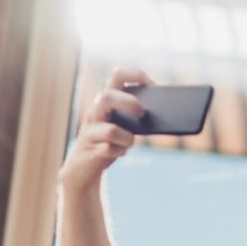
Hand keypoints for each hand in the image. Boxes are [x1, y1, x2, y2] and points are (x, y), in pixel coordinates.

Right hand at [58, 68, 150, 194]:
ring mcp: (91, 132)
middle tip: (142, 113)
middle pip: (108, 96)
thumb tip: (165, 114)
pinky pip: (109, 150)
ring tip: (130, 142)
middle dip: (129, 102)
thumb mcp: (121, 126)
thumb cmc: (108, 143)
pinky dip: (120, 151)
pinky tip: (121, 153)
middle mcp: (95, 113)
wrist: (81, 170)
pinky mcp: (91, 152)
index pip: (117, 76)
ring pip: (110, 130)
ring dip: (127, 138)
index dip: (136, 75)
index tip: (153, 85)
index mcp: (105, 102)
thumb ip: (136, 118)